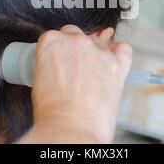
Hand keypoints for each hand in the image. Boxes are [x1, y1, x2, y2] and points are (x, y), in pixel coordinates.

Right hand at [25, 25, 131, 143]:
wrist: (71, 129)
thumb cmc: (53, 112)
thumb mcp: (40, 78)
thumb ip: (51, 62)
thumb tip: (61, 62)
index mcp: (52, 42)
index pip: (56, 36)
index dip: (58, 50)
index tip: (60, 60)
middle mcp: (76, 41)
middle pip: (76, 34)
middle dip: (75, 48)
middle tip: (73, 69)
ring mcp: (99, 51)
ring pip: (98, 41)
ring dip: (95, 53)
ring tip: (91, 76)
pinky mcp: (117, 64)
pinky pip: (124, 49)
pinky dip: (119, 53)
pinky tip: (112, 63)